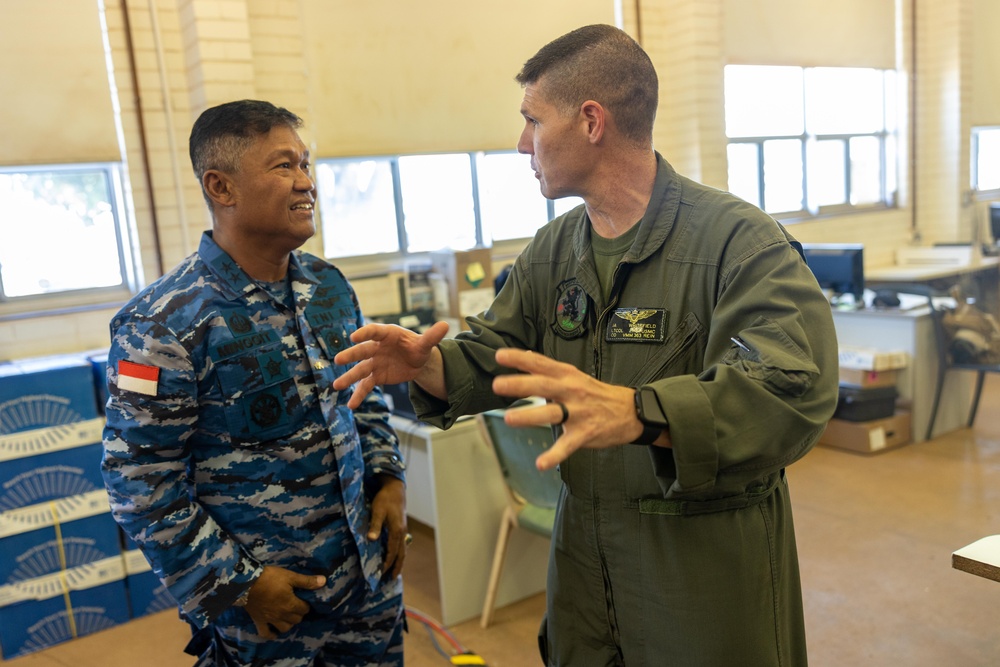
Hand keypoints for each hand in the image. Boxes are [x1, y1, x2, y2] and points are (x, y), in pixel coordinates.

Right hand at [243, 565, 325, 637]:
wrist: (245, 583)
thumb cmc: (269, 577)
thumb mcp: (290, 576)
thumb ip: (306, 581)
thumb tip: (324, 581)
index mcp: (291, 605)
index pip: (305, 609)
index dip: (306, 604)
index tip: (303, 598)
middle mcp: (282, 615)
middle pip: (297, 619)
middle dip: (299, 613)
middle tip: (297, 605)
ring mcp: (270, 620)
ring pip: (285, 628)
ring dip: (289, 623)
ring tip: (288, 616)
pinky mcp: (259, 621)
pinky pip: (266, 633)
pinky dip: (272, 634)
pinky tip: (275, 631)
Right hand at [332, 321, 449, 408]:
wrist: (418, 361)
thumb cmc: (419, 347)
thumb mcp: (426, 343)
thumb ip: (432, 336)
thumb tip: (446, 325)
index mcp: (388, 335)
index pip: (374, 331)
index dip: (364, 333)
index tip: (354, 337)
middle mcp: (377, 347)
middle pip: (363, 351)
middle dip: (351, 355)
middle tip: (338, 360)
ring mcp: (375, 362)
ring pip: (360, 370)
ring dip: (349, 377)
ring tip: (336, 385)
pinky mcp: (377, 376)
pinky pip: (366, 385)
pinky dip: (359, 395)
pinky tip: (351, 405)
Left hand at [367, 475, 407, 578]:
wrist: (395, 489)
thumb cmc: (385, 499)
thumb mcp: (378, 511)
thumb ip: (375, 525)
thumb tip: (371, 539)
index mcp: (397, 530)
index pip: (392, 551)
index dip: (387, 563)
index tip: (381, 572)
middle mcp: (402, 532)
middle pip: (401, 554)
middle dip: (397, 566)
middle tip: (392, 579)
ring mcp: (403, 530)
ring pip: (403, 550)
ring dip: (399, 561)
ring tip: (396, 572)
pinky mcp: (401, 527)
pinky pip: (402, 544)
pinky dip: (399, 553)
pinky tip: (396, 556)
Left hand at [491, 348, 666, 470]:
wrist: (631, 411)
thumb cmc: (597, 394)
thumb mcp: (575, 376)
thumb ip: (549, 370)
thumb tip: (525, 357)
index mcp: (567, 376)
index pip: (541, 363)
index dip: (520, 359)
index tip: (500, 356)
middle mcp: (571, 391)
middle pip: (543, 385)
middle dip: (520, 385)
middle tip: (497, 385)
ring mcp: (578, 413)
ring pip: (552, 413)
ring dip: (530, 416)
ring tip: (509, 419)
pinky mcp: (585, 433)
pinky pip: (567, 445)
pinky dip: (554, 455)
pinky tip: (541, 463)